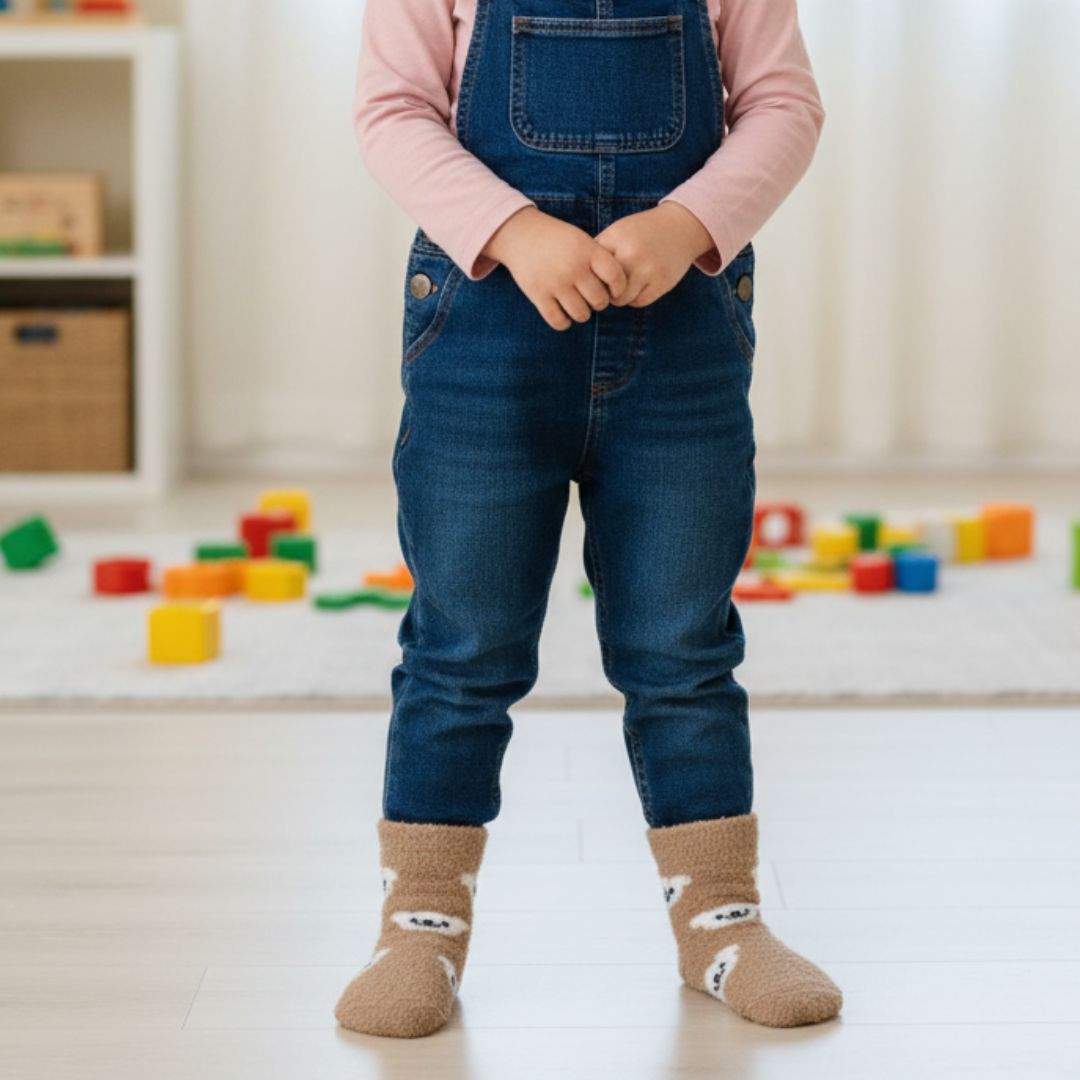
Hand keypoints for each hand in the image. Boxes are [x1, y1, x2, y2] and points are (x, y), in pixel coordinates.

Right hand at [483, 206, 627, 330]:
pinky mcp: (538, 295)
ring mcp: (555, 283)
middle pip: (599, 301)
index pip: (616, 277)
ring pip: (581, 315)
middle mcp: (573, 267)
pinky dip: (564, 322)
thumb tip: (617, 291)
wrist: (520, 234)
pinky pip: (559, 321)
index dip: (619, 288)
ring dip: (582, 313)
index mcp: (587, 251)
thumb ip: (600, 261)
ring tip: (577, 305)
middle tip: (591, 297)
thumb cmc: (557, 240)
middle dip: (599, 302)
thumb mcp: (582, 240)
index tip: (613, 290)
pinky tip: (563, 314)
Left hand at [594, 202, 713, 307]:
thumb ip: (599, 251)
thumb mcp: (618, 231)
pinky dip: (635, 299)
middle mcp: (631, 253)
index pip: (591, 269)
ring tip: (622, 287)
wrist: (681, 227)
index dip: (590, 276)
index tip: (594, 276)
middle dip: (603, 289)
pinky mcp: (662, 282)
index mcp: (616, 238)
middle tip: (607, 285)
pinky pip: (638, 302)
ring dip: (618, 297)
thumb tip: (579, 279)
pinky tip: (638, 288)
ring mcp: (648, 269)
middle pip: (603, 286)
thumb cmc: (642, 232)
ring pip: (620, 299)